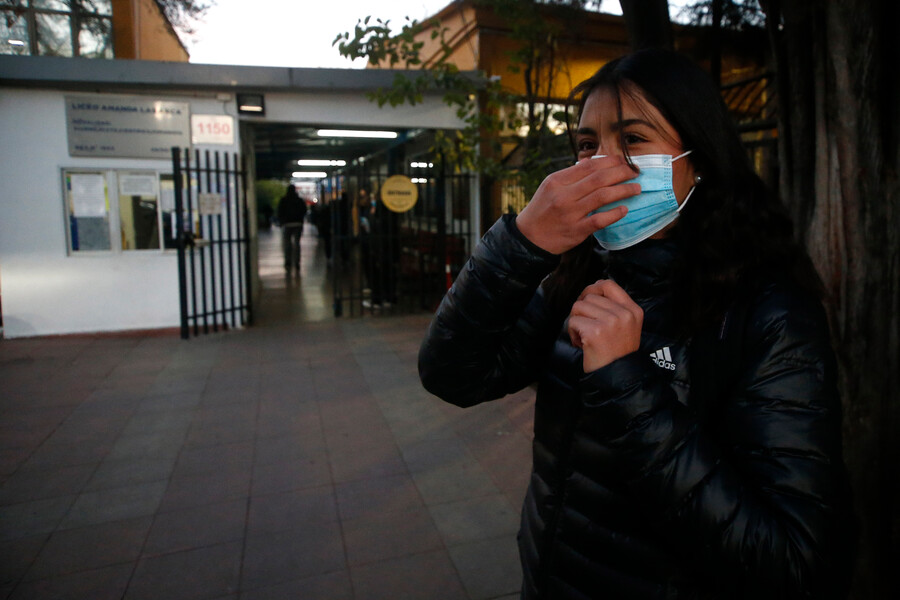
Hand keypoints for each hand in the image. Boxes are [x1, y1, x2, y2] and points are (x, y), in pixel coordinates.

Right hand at [515, 156, 639, 254]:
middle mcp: (563, 195)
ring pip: (602, 197)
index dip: (611, 161)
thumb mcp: (550, 187)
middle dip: (622, 173)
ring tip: (636, 188)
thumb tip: (593, 163)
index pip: (589, 166)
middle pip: (599, 178)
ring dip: (623, 190)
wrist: (528, 237)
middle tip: (635, 172)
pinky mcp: (576, 231)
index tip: (624, 161)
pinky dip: (614, 213)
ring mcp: (570, 213)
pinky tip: (624, 209)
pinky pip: (600, 220)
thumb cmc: (542, 210)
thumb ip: (571, 176)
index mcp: (557, 180)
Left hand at [568, 280, 642, 371]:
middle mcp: (624, 314)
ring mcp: (610, 322)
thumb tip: (591, 290)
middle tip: (585, 327)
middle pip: (590, 297)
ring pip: (579, 306)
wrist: (618, 377)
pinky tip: (580, 344)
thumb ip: (614, 308)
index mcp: (633, 310)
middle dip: (582, 311)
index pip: (609, 284)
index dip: (593, 288)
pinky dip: (572, 333)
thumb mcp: (626, 326)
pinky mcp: (595, 331)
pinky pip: (573, 321)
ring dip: (576, 321)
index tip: (586, 299)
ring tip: (583, 337)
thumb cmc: (617, 353)